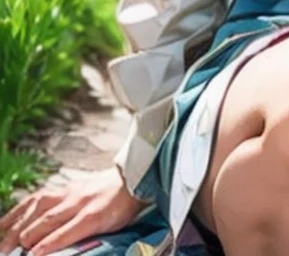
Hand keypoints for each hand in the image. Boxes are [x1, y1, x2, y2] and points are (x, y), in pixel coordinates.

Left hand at [0, 165, 146, 255]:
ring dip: (27, 235)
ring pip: (47, 219)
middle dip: (13, 231)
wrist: (134, 181)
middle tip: (0, 248)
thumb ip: (61, 209)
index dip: (11, 218)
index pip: (30, 203)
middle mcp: (68, 195)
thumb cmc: (106, 194)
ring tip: (12, 249)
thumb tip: (37, 229)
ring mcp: (80, 204)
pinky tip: (39, 251)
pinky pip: (68, 229)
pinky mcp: (93, 215)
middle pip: (34, 212)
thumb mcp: (80, 196)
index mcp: (63, 191)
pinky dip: (51, 241)